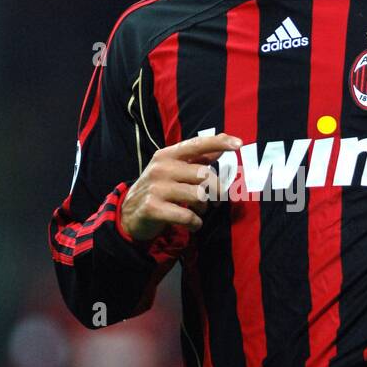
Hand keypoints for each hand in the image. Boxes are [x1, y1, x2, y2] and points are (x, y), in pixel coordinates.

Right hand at [120, 132, 241, 239]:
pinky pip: (188, 216)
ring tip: (198, 211)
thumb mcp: (173, 170)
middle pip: (204, 175)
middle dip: (216, 190)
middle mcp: (161, 168)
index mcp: (167, 155)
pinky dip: (195, 223)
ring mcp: (156, 188)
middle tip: (215, 200)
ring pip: (198, 196)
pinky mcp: (153, 208)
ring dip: (204, 208)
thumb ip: (197, 159)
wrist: (128, 213)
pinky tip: (191, 224)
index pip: (196, 144)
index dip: (218, 142)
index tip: (239, 144)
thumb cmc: (158, 189)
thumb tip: (222, 146)